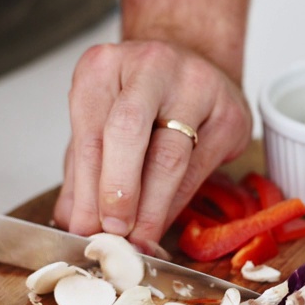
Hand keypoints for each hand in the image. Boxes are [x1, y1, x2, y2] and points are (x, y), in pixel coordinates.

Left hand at [53, 39, 251, 245]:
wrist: (192, 70)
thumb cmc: (138, 99)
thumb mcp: (98, 125)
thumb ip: (83, 173)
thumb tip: (75, 223)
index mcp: (104, 67)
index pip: (90, 132)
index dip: (86, 187)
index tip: (84, 226)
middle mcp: (150, 66)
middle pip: (128, 131)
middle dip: (118, 190)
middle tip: (113, 230)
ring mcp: (196, 85)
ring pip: (170, 156)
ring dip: (151, 208)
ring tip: (137, 238)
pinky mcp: (230, 114)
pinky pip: (199, 168)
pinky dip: (176, 204)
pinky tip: (162, 222)